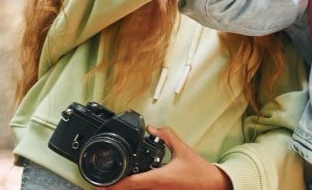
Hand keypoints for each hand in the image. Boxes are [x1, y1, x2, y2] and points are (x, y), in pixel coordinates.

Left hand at [108, 126, 230, 189]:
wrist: (212, 186)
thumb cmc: (199, 171)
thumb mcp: (183, 150)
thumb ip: (167, 136)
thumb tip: (154, 128)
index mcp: (158, 178)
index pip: (130, 184)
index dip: (113, 186)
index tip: (100, 186)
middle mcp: (156, 189)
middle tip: (100, 186)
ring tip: (113, 186)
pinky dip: (137, 189)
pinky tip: (133, 186)